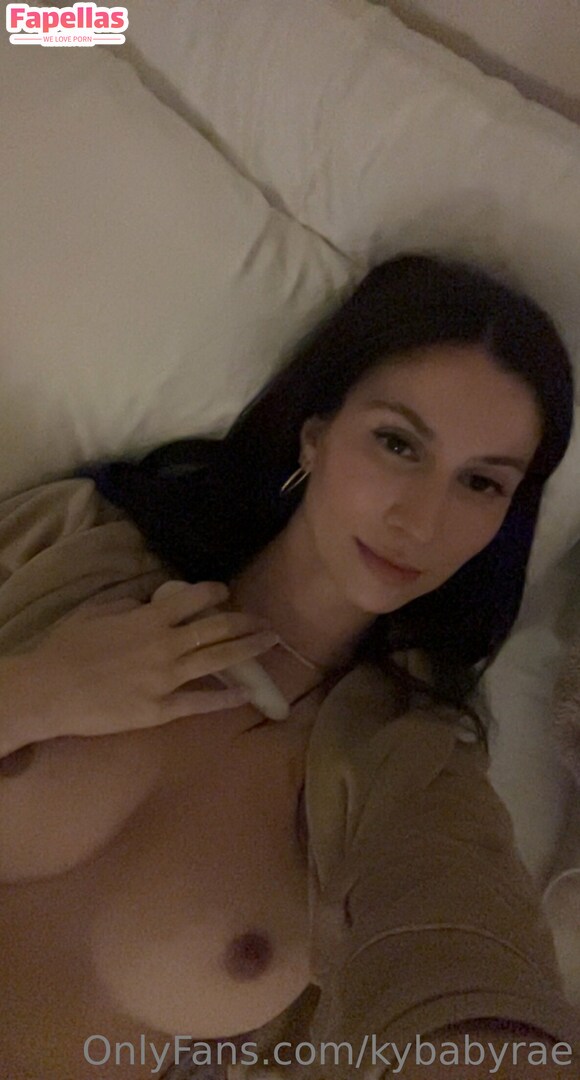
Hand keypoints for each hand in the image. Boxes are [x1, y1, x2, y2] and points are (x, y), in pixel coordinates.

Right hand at [30, 580, 280, 739]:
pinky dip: (225, 698)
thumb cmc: (65, 648)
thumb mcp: (96, 611)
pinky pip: (200, 703)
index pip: (193, 599)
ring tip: (269, 643)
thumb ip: (128, 604)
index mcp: (148, 619)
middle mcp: (165, 646)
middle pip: (216, 629)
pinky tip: (245, 693)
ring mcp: (165, 680)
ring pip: (217, 661)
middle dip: (245, 622)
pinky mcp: (160, 710)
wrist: (48, 691)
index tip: (225, 592)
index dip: (214, 593)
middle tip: (266, 621)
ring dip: (247, 650)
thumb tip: (149, 603)